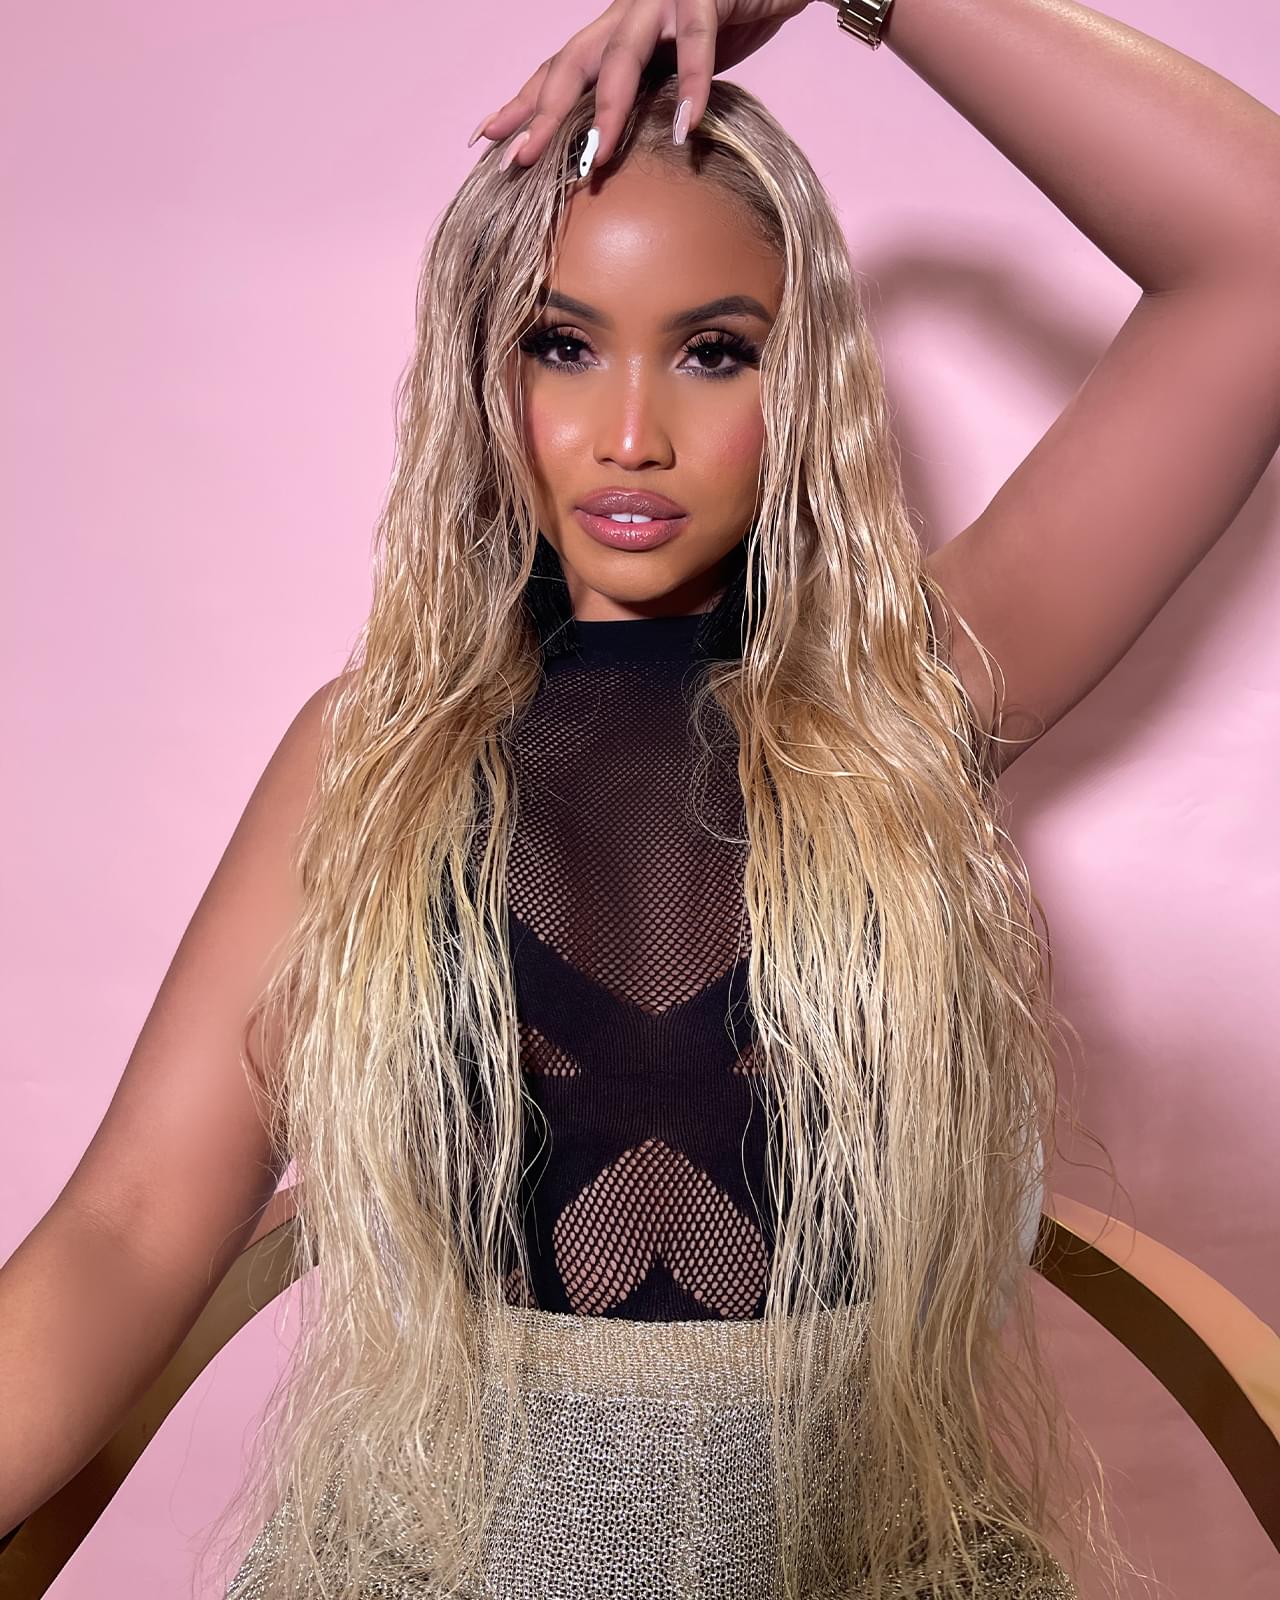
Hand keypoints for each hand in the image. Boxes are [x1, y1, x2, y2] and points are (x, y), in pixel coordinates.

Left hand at [469, 0, 816, 171]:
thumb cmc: (722, 24)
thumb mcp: (671, 71)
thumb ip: (642, 102)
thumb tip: (611, 157)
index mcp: (611, 37)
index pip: (555, 72)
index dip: (520, 105)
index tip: (485, 140)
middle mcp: (624, 16)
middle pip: (571, 65)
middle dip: (544, 114)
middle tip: (521, 158)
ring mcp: (660, 3)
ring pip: (622, 57)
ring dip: (608, 110)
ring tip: (598, 155)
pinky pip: (694, 42)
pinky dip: (692, 86)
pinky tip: (687, 127)